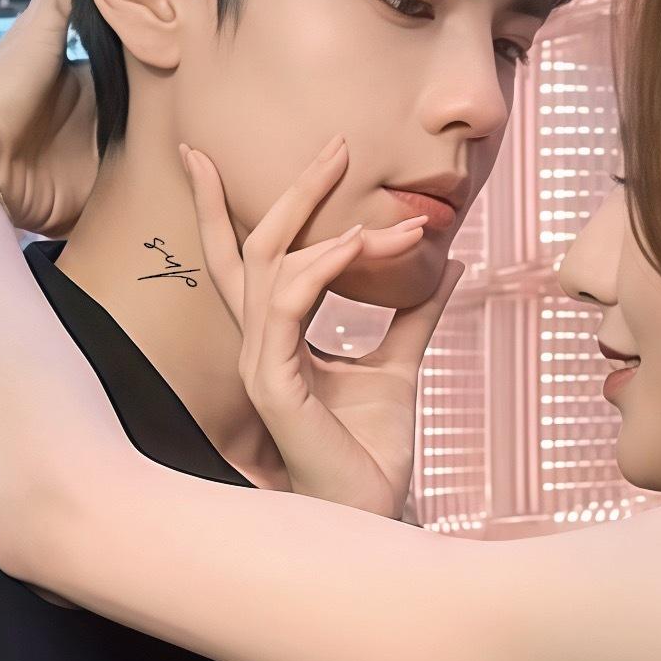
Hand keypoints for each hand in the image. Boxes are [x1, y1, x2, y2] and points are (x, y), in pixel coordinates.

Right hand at [180, 135, 465, 518]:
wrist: (372, 515)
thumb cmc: (370, 454)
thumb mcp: (398, 368)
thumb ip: (412, 315)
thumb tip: (450, 263)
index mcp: (276, 341)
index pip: (242, 261)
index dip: (222, 206)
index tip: (210, 151)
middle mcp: (259, 347)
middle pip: (252, 248)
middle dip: (292, 191)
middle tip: (338, 145)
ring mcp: (261, 366)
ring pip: (273, 267)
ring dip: (332, 226)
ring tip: (396, 218)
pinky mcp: (275, 387)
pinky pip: (289, 306)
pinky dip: (324, 267)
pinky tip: (362, 243)